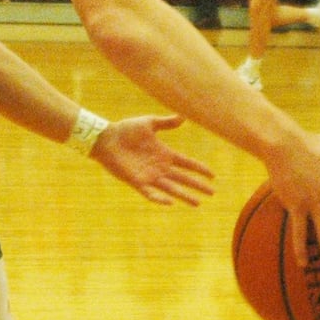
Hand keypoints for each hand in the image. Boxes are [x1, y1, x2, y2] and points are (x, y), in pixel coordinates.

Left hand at [89, 114, 214, 205]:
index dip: (199, 169)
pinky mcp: (137, 182)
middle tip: (212, 193)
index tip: (213, 175)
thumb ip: (166, 122)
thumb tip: (183, 116)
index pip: (187, 164)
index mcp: (164, 154)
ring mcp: (149, 176)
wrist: (106, 138)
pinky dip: (160, 198)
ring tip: (198, 203)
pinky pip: (150, 193)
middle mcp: (160, 167)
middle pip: (183, 178)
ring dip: (185, 195)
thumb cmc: (126, 129)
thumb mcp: (149, 123)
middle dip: (198, 185)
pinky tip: (171, 202)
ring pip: (172, 188)